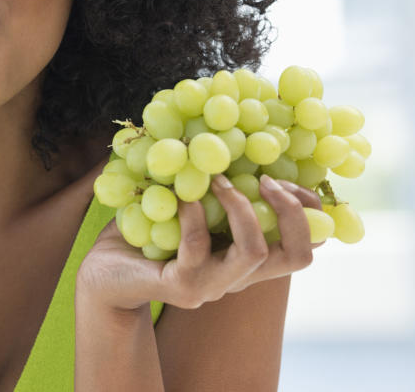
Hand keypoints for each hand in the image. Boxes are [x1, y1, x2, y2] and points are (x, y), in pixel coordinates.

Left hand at [77, 173, 322, 311]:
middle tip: (268, 180)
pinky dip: (193, 212)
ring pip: (254, 252)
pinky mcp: (182, 286)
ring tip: (219, 179)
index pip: (304, 247)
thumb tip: (232, 129)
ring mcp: (212, 286)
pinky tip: (181, 196)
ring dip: (241, 206)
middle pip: (298, 257)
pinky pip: (198, 246)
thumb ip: (215, 184)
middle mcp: (238, 276)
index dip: (310, 213)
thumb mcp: (190, 203)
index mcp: (246, 258)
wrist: (104, 275)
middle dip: (292, 211)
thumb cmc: (148, 234)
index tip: (286, 178)